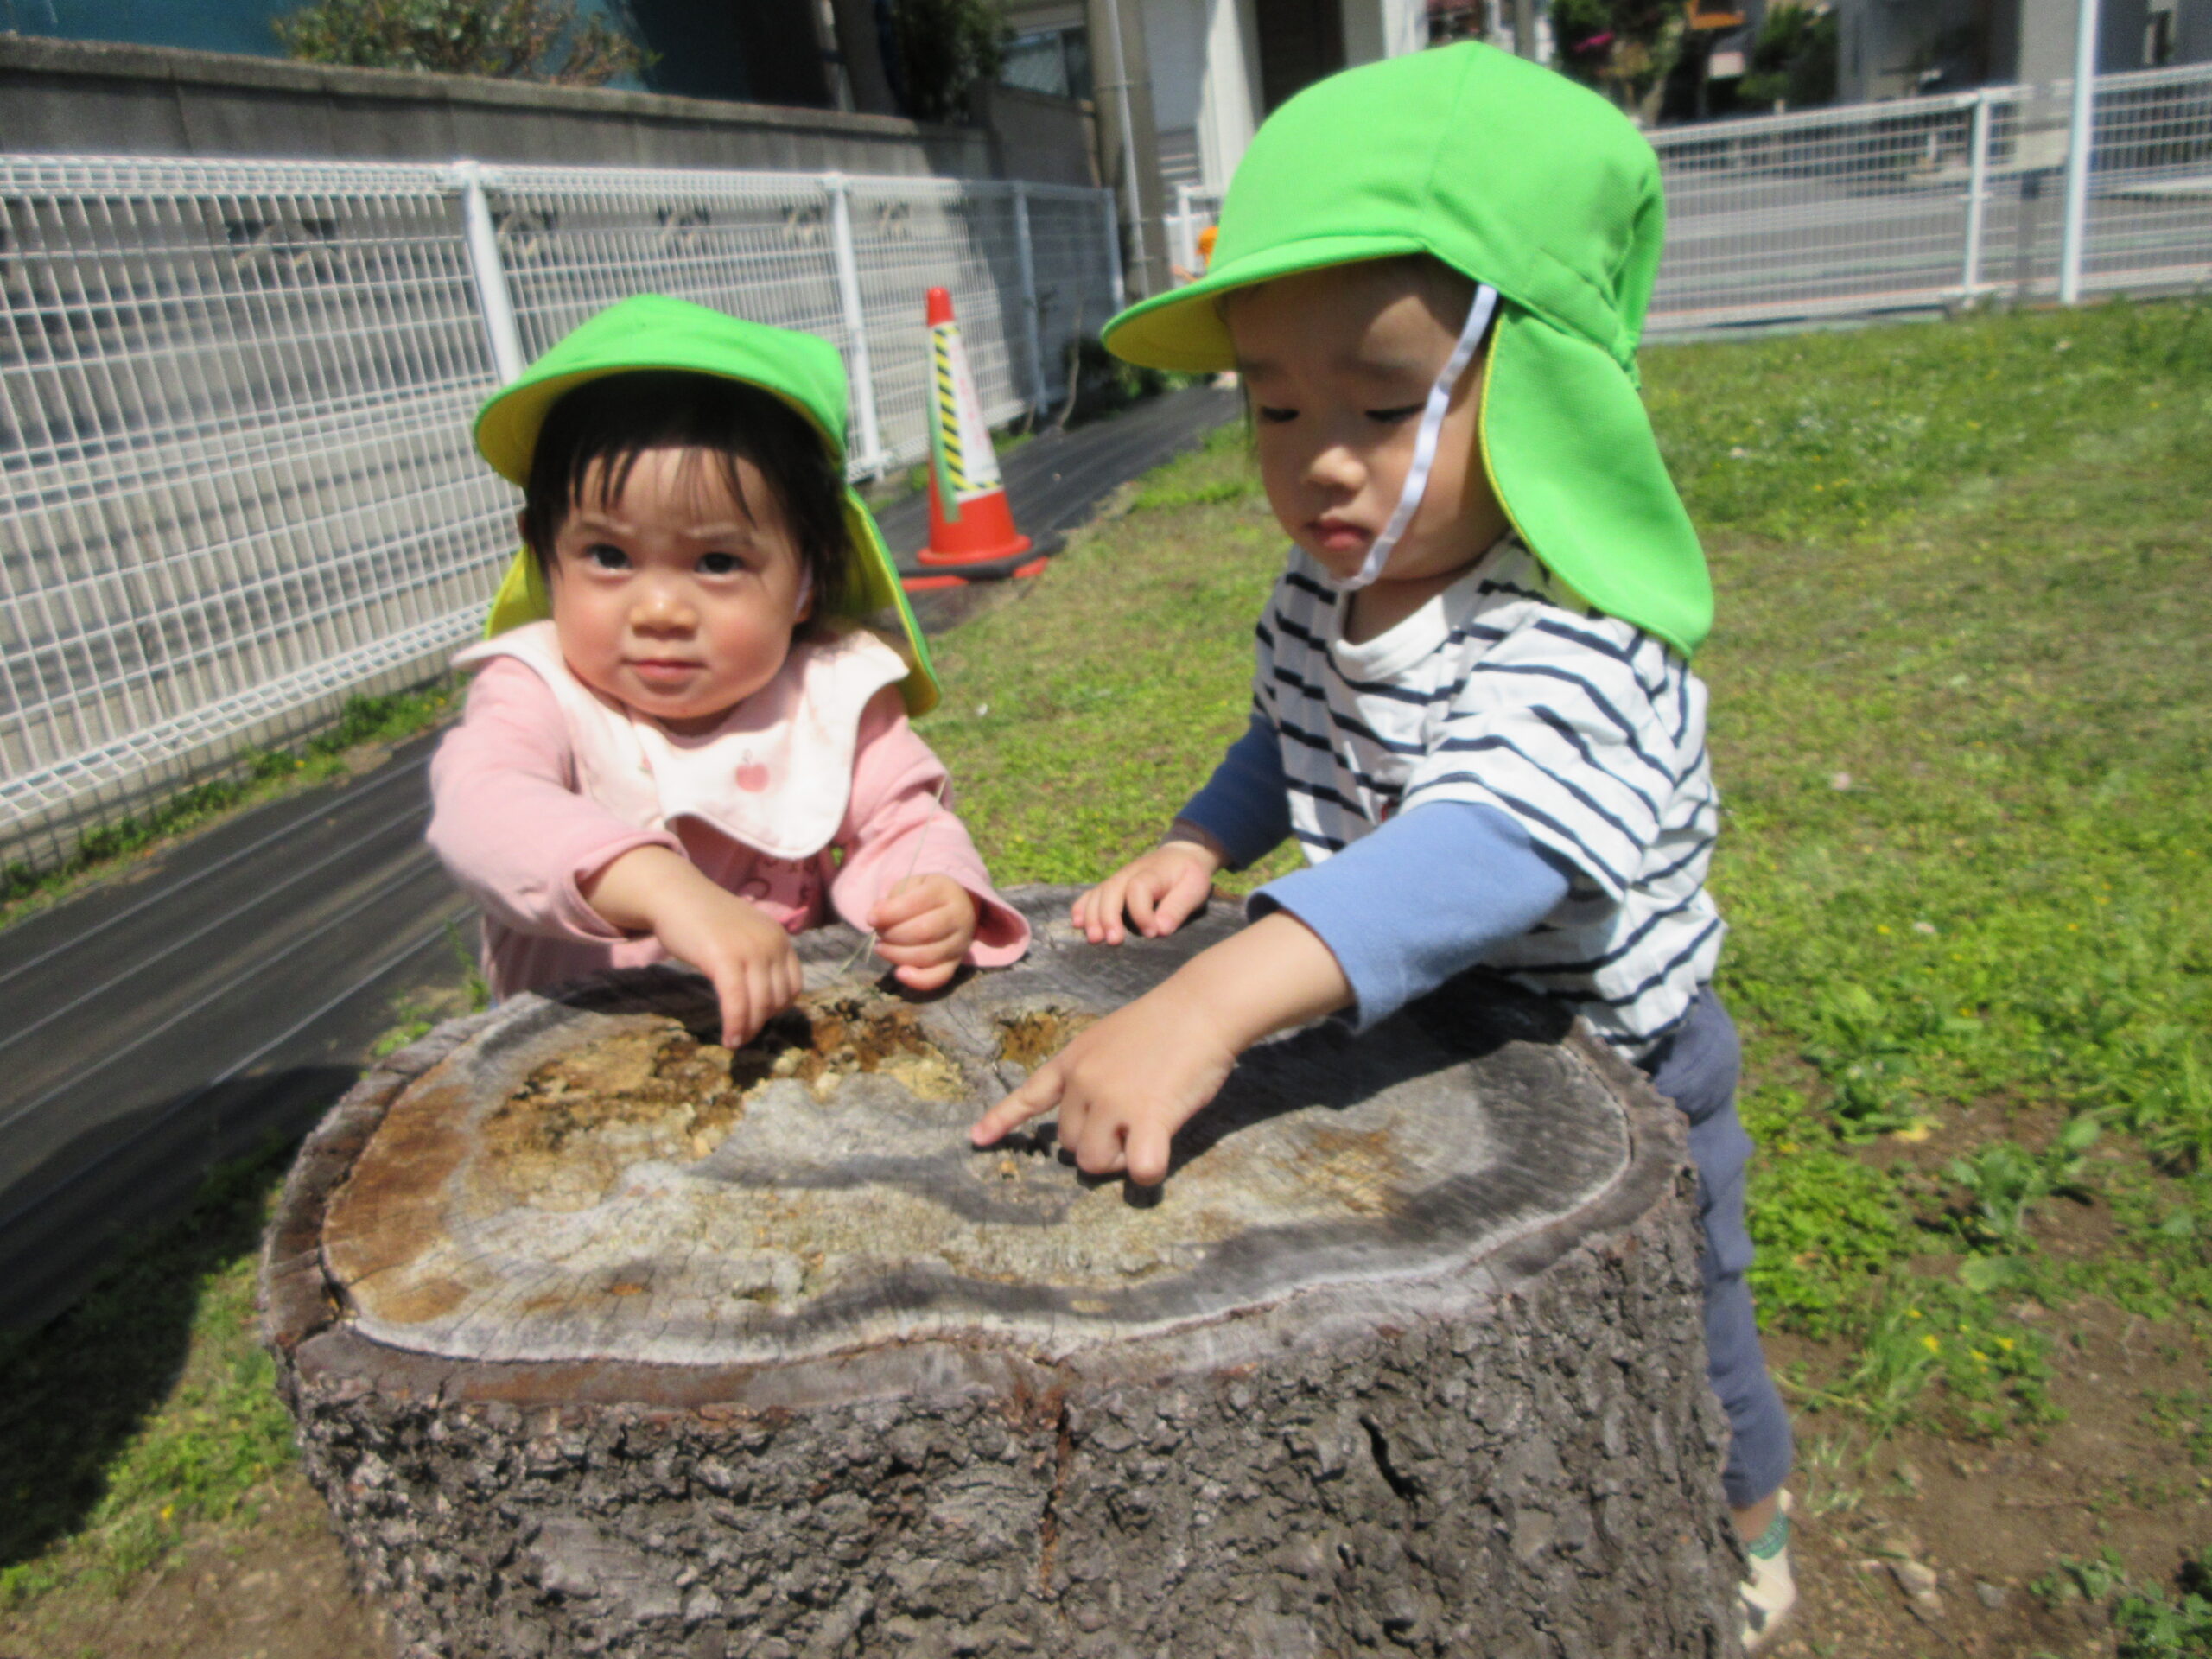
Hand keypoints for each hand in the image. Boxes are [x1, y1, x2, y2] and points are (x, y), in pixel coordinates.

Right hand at [582, 847, 801, 1046]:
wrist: (675, 896)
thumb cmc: (705, 920)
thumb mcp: (745, 936)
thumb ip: (759, 959)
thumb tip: (764, 1000)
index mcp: (780, 938)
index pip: (793, 986)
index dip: (778, 1008)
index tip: (759, 1018)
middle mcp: (771, 943)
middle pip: (777, 999)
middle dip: (761, 1022)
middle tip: (743, 1034)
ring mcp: (749, 950)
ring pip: (760, 1005)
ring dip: (748, 1030)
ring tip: (735, 1041)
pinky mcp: (724, 959)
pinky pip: (737, 1003)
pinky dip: (735, 1025)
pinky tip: (728, 1039)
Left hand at [866, 873, 977, 990]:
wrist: (957, 906)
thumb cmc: (927, 895)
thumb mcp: (912, 886)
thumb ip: (894, 898)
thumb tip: (876, 915)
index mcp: (945, 891)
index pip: (916, 902)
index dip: (890, 913)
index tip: (870, 919)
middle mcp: (958, 917)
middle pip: (923, 931)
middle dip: (893, 935)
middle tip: (879, 933)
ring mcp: (960, 942)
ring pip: (928, 955)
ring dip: (897, 955)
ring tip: (882, 947)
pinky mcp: (956, 962)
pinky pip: (939, 977)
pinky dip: (918, 980)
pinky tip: (899, 973)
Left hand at [969, 988, 1239, 1183]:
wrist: (1200, 1007)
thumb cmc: (1162, 1022)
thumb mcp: (1108, 1038)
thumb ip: (1092, 1074)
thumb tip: (1093, 1120)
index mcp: (1072, 1062)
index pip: (1029, 1096)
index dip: (1002, 1120)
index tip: (976, 1140)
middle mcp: (1084, 1083)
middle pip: (1070, 1144)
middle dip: (1099, 1145)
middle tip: (1132, 1123)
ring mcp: (1114, 1101)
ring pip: (1095, 1162)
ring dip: (1120, 1160)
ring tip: (1148, 1130)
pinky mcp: (1150, 1116)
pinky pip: (1140, 1168)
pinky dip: (1148, 1172)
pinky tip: (1157, 1156)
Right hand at [1072, 832, 1222, 944]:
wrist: (1181, 855)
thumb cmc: (1189, 875)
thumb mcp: (1194, 888)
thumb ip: (1178, 908)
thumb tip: (1160, 930)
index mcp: (1153, 872)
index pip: (1138, 889)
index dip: (1142, 913)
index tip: (1152, 932)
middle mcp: (1130, 873)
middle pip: (1112, 890)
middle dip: (1109, 917)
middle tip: (1114, 941)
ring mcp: (1118, 879)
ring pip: (1098, 894)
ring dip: (1093, 916)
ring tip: (1094, 938)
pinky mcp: (1112, 886)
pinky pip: (1091, 894)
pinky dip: (1082, 908)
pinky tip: (1077, 923)